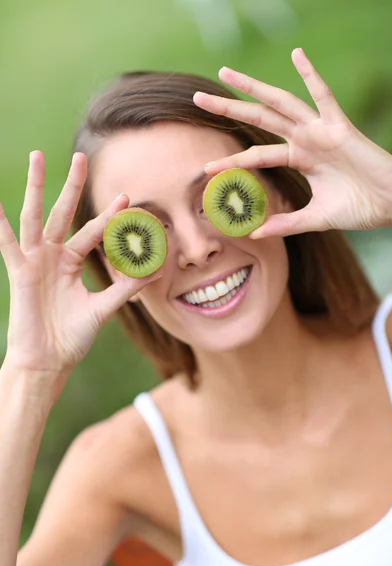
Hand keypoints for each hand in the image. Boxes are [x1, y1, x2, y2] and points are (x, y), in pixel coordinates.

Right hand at [0, 152, 161, 374]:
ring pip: (35, 216)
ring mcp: (35, 261)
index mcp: (71, 262)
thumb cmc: (72, 336)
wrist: (48, 361)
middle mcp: (52, 256)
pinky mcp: (20, 272)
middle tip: (81, 156)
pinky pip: (8, 244)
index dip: (108, 216)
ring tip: (36, 157)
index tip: (126, 197)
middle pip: (63, 213)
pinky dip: (0, 224)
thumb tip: (155, 271)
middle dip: (72, 186)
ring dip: (35, 187)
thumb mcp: (104, 308)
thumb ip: (126, 288)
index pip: (92, 232)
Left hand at [193, 48, 391, 236]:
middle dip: (229, 108)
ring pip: (280, 104)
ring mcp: (320, 131)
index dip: (232, 160)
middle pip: (259, 119)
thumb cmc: (359, 208)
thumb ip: (286, 223)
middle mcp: (305, 139)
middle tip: (198, 99)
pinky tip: (297, 55)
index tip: (206, 167)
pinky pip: (325, 97)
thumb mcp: (315, 218)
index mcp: (299, 158)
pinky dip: (312, 76)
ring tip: (226, 73)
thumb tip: (255, 233)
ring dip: (253, 88)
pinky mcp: (340, 128)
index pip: (257, 155)